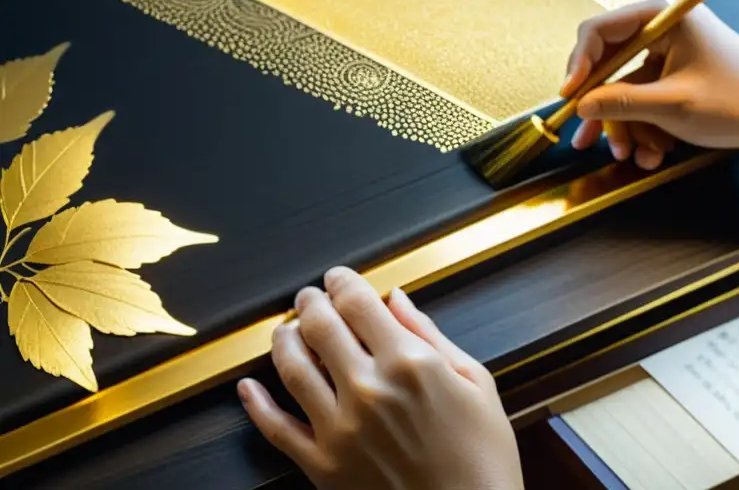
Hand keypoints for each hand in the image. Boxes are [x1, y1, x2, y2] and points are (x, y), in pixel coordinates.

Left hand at [238, 268, 523, 489]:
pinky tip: (248, 387)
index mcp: (410, 363)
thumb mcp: (477, 383)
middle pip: (320, 327)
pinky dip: (255, 404)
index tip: (340, 278)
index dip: (343, 282)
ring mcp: (340, 429)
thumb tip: (398, 300)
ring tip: (285, 330)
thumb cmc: (482, 459)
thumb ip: (431, 335)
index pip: (358, 303)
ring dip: (283, 339)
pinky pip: (275, 429)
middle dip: (311, 303)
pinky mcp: (323, 466)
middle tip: (310, 297)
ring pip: (291, 368)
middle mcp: (368, 390)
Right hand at [563, 0, 738, 168]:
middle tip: (588, 140)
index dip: (578, 65)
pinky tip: (652, 152)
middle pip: (607, 64)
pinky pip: (644, 99)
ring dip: (624, 125)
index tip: (569, 100)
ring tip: (634, 156)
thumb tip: (579, 105)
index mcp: (663, 17)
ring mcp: (668, 52)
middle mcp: (662, 28)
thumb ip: (621, 103)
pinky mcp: (675, 75)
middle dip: (602, 108)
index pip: (599, 31)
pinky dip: (643, 126)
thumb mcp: (673, 107)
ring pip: (624, 88)